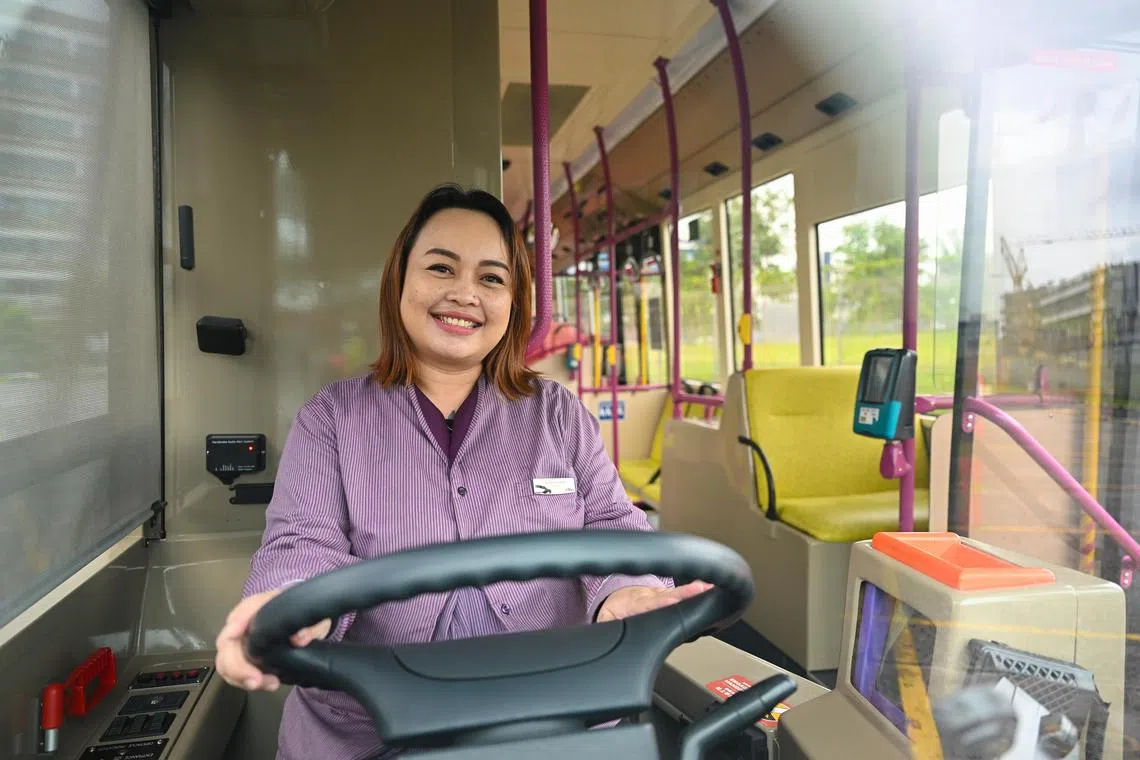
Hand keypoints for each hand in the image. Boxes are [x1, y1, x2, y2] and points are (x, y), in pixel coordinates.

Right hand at [214, 588, 331, 691]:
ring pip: (225, 662)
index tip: (236, 635)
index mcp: (259, 606)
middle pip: (226, 643)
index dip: (236, 624)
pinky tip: (265, 684)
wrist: (299, 625)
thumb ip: (310, 626)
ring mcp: (239, 641)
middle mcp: (243, 623)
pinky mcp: (240, 658)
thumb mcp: (313, 619)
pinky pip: (232, 672)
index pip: (241, 612)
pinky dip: (244, 682)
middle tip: (256, 680)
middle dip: (237, 665)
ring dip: (242, 678)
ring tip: (270, 684)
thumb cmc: (301, 617)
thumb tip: (300, 639)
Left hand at [595, 580, 713, 622]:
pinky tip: (710, 589)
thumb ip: (604, 627)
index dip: (660, 603)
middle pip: (668, 595)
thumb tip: (602, 632)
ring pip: (677, 592)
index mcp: (633, 605)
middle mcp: (649, 597)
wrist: (617, 596)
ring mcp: (659, 594)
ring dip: (693, 590)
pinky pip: (681, 593)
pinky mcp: (668, 594)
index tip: (672, 601)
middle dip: (685, 593)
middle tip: (702, 589)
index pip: (648, 604)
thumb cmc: (614, 610)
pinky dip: (696, 591)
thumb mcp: (604, 621)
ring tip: (710, 588)